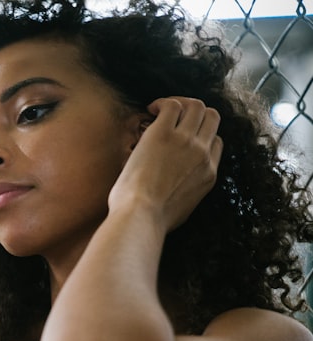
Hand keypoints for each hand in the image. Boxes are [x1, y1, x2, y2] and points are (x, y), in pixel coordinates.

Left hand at [109, 96, 222, 231]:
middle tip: (174, 117)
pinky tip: (149, 110)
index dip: (201, 135)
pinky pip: (171, 105)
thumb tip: (177, 188)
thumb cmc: (153, 219)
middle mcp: (202, 153)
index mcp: (209, 172)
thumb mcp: (184, 207)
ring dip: (180, 103)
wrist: (141, 216)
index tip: (182, 138)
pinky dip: (161, 103)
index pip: (216, 141)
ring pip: (196, 106)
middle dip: (195, 113)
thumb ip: (189, 191)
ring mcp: (185, 141)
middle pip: (212, 117)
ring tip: (161, 110)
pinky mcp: (163, 133)